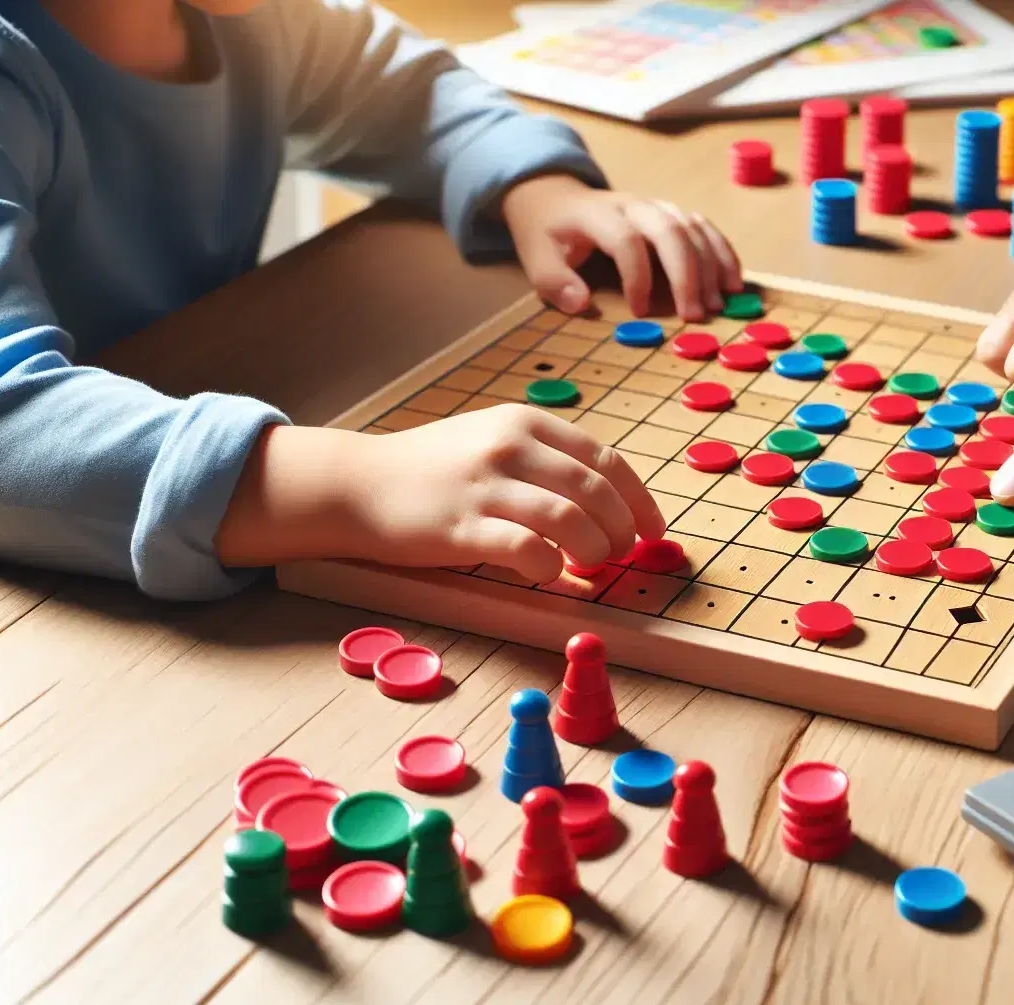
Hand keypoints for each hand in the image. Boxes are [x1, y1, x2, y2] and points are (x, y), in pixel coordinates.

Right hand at [217, 405, 665, 582]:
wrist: (360, 483)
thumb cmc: (437, 470)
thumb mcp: (495, 441)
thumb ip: (549, 461)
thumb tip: (613, 501)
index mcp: (527, 424)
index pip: (607, 461)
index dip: (639, 501)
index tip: (652, 530)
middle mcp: (510, 447)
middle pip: (597, 492)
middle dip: (622, 530)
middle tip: (619, 555)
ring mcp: (486, 486)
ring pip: (570, 520)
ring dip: (594, 550)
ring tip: (589, 566)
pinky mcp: (462, 526)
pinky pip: (527, 550)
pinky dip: (550, 567)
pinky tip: (547, 573)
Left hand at [501, 174, 742, 322]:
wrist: (556, 197)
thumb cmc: (549, 234)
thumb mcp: (536, 258)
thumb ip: (555, 282)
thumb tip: (581, 303)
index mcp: (597, 214)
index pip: (626, 240)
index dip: (637, 276)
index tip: (638, 311)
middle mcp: (632, 205)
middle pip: (670, 230)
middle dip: (686, 274)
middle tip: (695, 315)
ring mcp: (656, 206)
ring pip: (692, 228)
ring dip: (710, 266)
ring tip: (719, 304)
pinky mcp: (671, 213)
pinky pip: (705, 228)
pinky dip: (722, 253)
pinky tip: (733, 282)